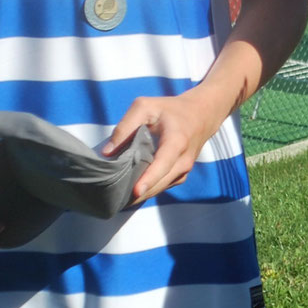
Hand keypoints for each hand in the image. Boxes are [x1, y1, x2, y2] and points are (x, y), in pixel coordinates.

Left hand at [102, 89, 221, 201]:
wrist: (201, 115)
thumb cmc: (170, 110)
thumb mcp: (145, 107)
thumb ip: (125, 127)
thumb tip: (107, 152)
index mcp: (176, 141)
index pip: (163, 164)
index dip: (149, 178)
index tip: (136, 191)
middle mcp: (184, 160)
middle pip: (160, 182)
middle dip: (139, 193)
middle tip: (114, 200)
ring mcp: (184, 170)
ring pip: (161, 188)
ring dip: (142, 194)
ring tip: (119, 200)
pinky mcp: (181, 175)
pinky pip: (163, 186)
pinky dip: (148, 190)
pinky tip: (131, 192)